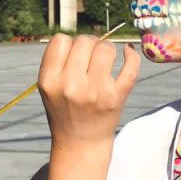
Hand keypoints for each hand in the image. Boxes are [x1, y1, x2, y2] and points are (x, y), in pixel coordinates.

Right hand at [37, 35, 139, 160]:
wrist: (80, 143)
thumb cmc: (64, 109)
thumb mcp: (49, 88)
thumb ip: (57, 61)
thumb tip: (84, 35)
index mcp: (49, 81)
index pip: (61, 40)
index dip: (69, 44)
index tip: (74, 55)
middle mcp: (70, 86)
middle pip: (84, 41)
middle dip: (89, 45)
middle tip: (90, 59)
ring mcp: (95, 92)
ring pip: (106, 48)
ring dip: (107, 49)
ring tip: (104, 60)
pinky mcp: (116, 98)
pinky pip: (130, 66)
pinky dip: (131, 55)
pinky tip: (128, 53)